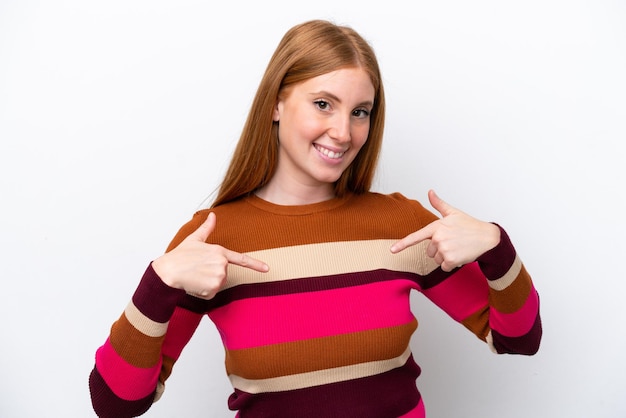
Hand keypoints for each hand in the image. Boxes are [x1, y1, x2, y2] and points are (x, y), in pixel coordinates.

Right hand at [152, 212, 268, 298]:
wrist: (167, 272)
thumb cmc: (179, 256)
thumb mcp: (194, 239)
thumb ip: (207, 228)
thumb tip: (212, 215)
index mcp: (219, 251)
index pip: (241, 259)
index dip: (255, 265)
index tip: (267, 269)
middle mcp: (222, 264)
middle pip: (223, 273)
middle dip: (211, 274)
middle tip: (197, 270)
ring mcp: (218, 277)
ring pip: (217, 284)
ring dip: (207, 283)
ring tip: (194, 277)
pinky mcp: (212, 289)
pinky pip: (211, 294)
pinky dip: (203, 292)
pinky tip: (194, 285)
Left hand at [390, 190, 499, 271]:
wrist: (488, 238)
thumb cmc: (470, 225)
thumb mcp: (453, 213)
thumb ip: (439, 204)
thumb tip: (430, 191)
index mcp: (436, 227)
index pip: (416, 237)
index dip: (402, 244)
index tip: (392, 250)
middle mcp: (438, 238)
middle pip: (429, 252)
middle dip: (439, 250)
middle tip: (453, 243)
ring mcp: (444, 250)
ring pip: (436, 260)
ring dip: (446, 257)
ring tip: (458, 248)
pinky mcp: (451, 260)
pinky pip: (444, 267)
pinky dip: (452, 264)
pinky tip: (461, 255)